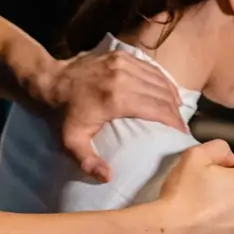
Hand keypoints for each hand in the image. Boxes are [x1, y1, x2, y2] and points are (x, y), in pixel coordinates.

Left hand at [41, 50, 188, 182]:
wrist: (52, 80)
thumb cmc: (64, 114)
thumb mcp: (72, 141)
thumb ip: (88, 161)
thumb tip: (109, 177)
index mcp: (116, 99)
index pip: (157, 109)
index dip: (174, 122)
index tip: (181, 134)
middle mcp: (123, 77)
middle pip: (162, 95)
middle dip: (176, 112)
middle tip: (181, 127)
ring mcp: (123, 64)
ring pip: (159, 80)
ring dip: (172, 95)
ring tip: (178, 111)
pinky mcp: (122, 56)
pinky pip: (151, 68)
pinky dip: (162, 80)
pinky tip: (168, 91)